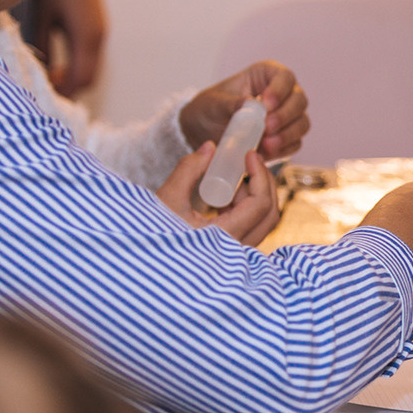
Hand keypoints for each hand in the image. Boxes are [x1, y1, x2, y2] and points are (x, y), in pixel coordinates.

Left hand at [39, 0, 108, 96]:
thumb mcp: (43, 16)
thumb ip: (42, 45)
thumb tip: (40, 70)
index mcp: (84, 37)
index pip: (79, 78)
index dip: (63, 90)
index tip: (46, 94)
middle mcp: (98, 39)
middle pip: (89, 79)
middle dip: (70, 89)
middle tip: (49, 89)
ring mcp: (101, 35)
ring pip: (92, 70)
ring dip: (75, 79)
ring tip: (53, 78)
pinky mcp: (99, 31)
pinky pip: (92, 59)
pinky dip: (78, 68)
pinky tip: (62, 65)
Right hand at [157, 146, 279, 245]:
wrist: (144, 264)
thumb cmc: (152, 235)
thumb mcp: (168, 198)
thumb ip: (189, 169)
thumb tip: (211, 147)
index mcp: (224, 239)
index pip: (260, 205)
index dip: (260, 175)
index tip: (249, 154)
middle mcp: (236, 251)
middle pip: (269, 214)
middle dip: (262, 183)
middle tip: (249, 161)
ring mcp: (235, 254)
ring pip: (260, 222)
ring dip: (252, 195)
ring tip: (230, 176)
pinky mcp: (230, 253)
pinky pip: (248, 228)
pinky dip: (243, 208)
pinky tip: (224, 196)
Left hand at [179, 62, 308, 161]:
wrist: (204, 131)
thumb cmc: (210, 109)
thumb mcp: (214, 103)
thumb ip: (232, 103)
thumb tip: (250, 104)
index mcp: (266, 76)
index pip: (285, 77)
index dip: (280, 90)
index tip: (265, 104)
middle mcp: (282, 94)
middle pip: (299, 101)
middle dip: (285, 115)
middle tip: (267, 127)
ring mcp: (287, 117)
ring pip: (302, 123)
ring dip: (287, 134)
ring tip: (266, 143)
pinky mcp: (285, 139)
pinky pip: (295, 144)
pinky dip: (284, 149)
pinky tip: (267, 152)